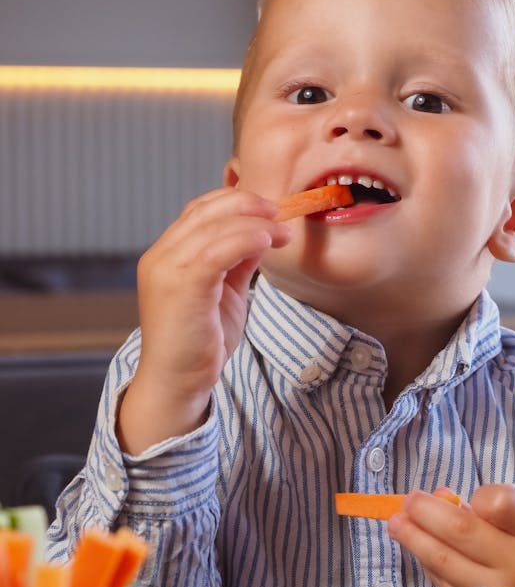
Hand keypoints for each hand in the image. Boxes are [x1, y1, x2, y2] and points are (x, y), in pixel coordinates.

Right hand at [117, 187, 289, 454]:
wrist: (177, 384)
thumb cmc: (199, 344)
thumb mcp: (224, 293)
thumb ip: (237, 262)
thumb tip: (261, 235)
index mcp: (166, 256)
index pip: (199, 211)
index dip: (236, 202)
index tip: (272, 209)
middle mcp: (160, 257)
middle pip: (205, 211)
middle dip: (248, 205)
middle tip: (281, 212)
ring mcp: (165, 270)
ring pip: (213, 227)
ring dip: (254, 223)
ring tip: (282, 232)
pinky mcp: (179, 287)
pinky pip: (217, 251)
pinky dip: (246, 240)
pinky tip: (268, 242)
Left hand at [388, 483, 514, 586]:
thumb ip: (495, 511)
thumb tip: (439, 497)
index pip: (502, 502)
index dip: (478, 496)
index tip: (467, 497)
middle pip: (460, 531)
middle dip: (424, 512)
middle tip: (407, 501)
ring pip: (443, 562)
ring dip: (414, 539)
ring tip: (397, 523)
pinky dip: (429, 565)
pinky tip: (420, 551)